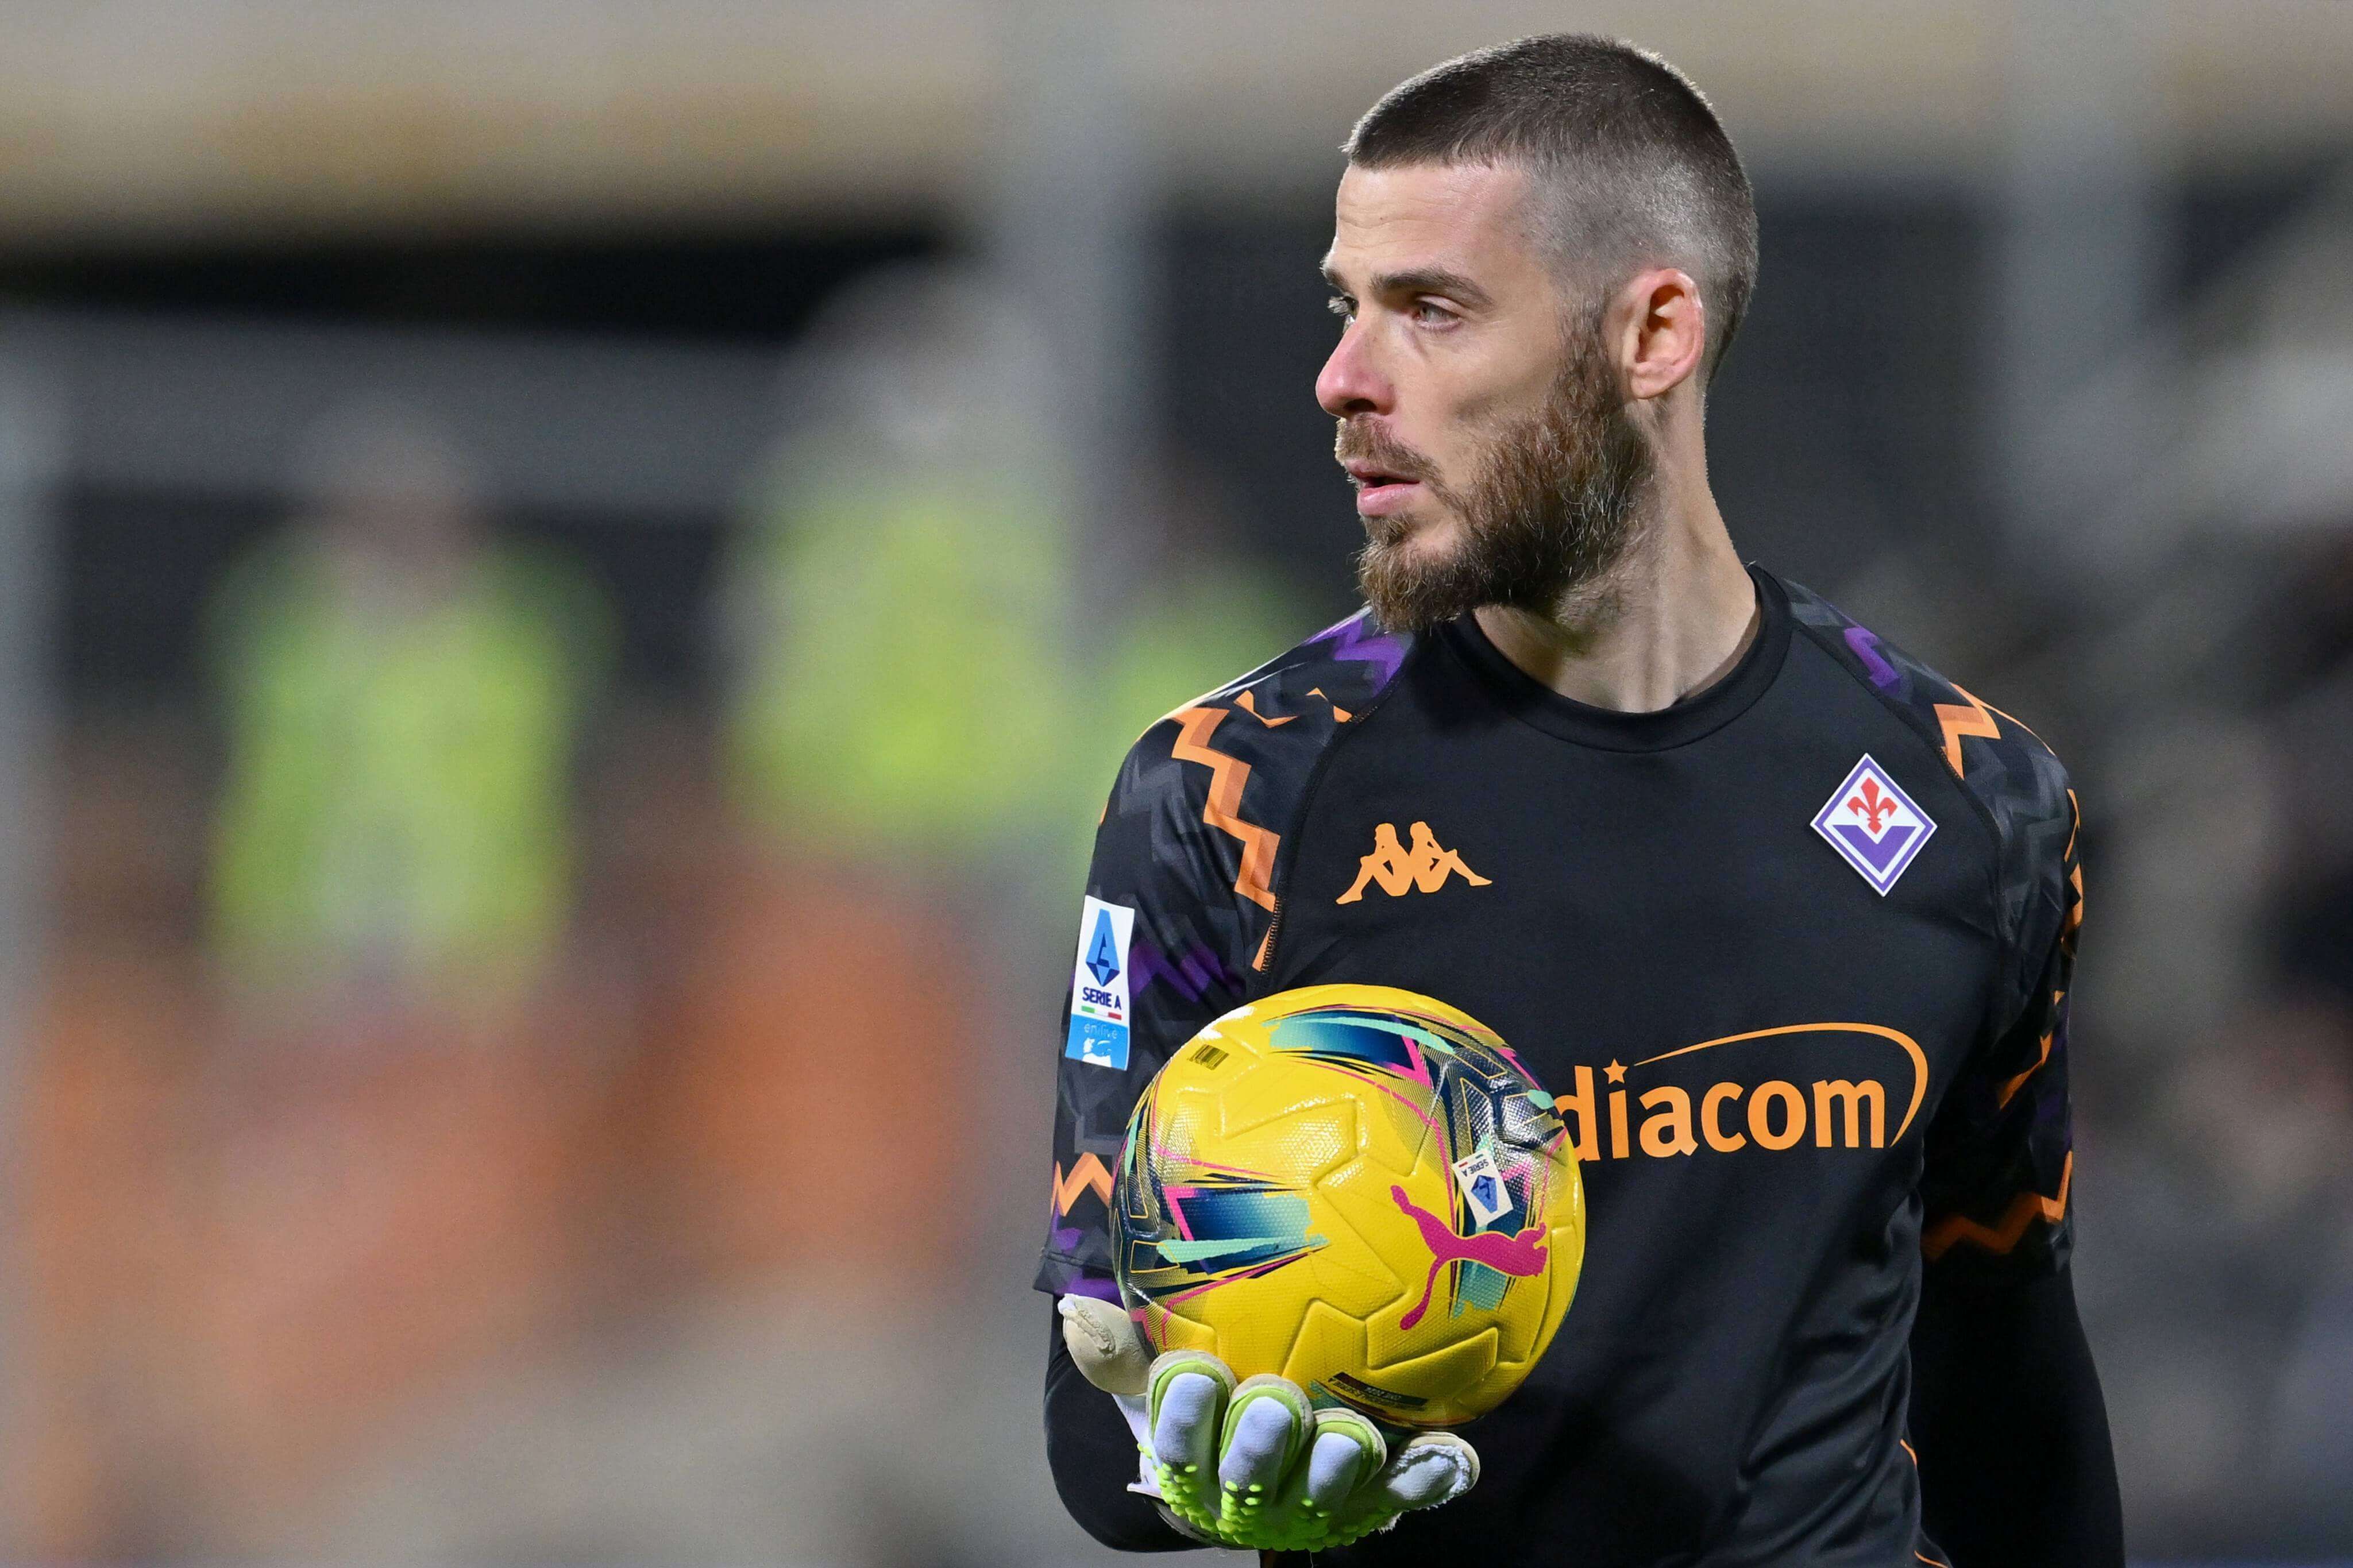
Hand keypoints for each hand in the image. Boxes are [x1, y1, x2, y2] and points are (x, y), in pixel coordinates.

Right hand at [1058, 1293, 1479, 1550]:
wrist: (1255, 1480)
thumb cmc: (1202, 1414)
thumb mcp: (1151, 1386)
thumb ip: (1119, 1351)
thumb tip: (1073, 1312)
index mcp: (1191, 1466)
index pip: (1177, 1445)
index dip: (1186, 1415)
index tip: (1195, 1371)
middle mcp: (1249, 1496)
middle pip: (1251, 1476)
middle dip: (1263, 1444)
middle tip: (1275, 1402)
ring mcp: (1314, 1503)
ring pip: (1326, 1491)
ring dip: (1338, 1464)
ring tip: (1350, 1433)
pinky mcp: (1373, 1501)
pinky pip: (1407, 1490)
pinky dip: (1428, 1474)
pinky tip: (1453, 1452)